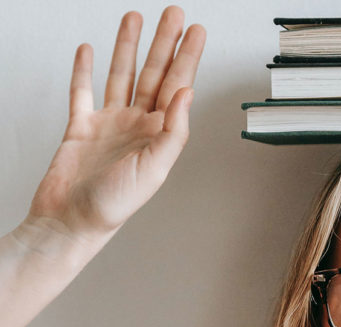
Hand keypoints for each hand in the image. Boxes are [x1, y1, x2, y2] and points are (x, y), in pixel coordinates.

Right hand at [27, 7, 205, 245]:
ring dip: (128, 47)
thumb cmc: (113, 205)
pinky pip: (83, 91)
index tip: (197, 32)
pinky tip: (88, 49)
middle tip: (174, 13)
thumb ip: (173, 131)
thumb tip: (186, 93)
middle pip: (153, 75)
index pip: (177, 88)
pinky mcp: (81, 127)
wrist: (72, 220)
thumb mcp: (154, 169)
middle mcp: (136, 127)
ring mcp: (109, 125)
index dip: (187, 58)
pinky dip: (84, 70)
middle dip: (164, 43)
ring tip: (135, 18)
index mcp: (158, 136)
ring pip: (121, 76)